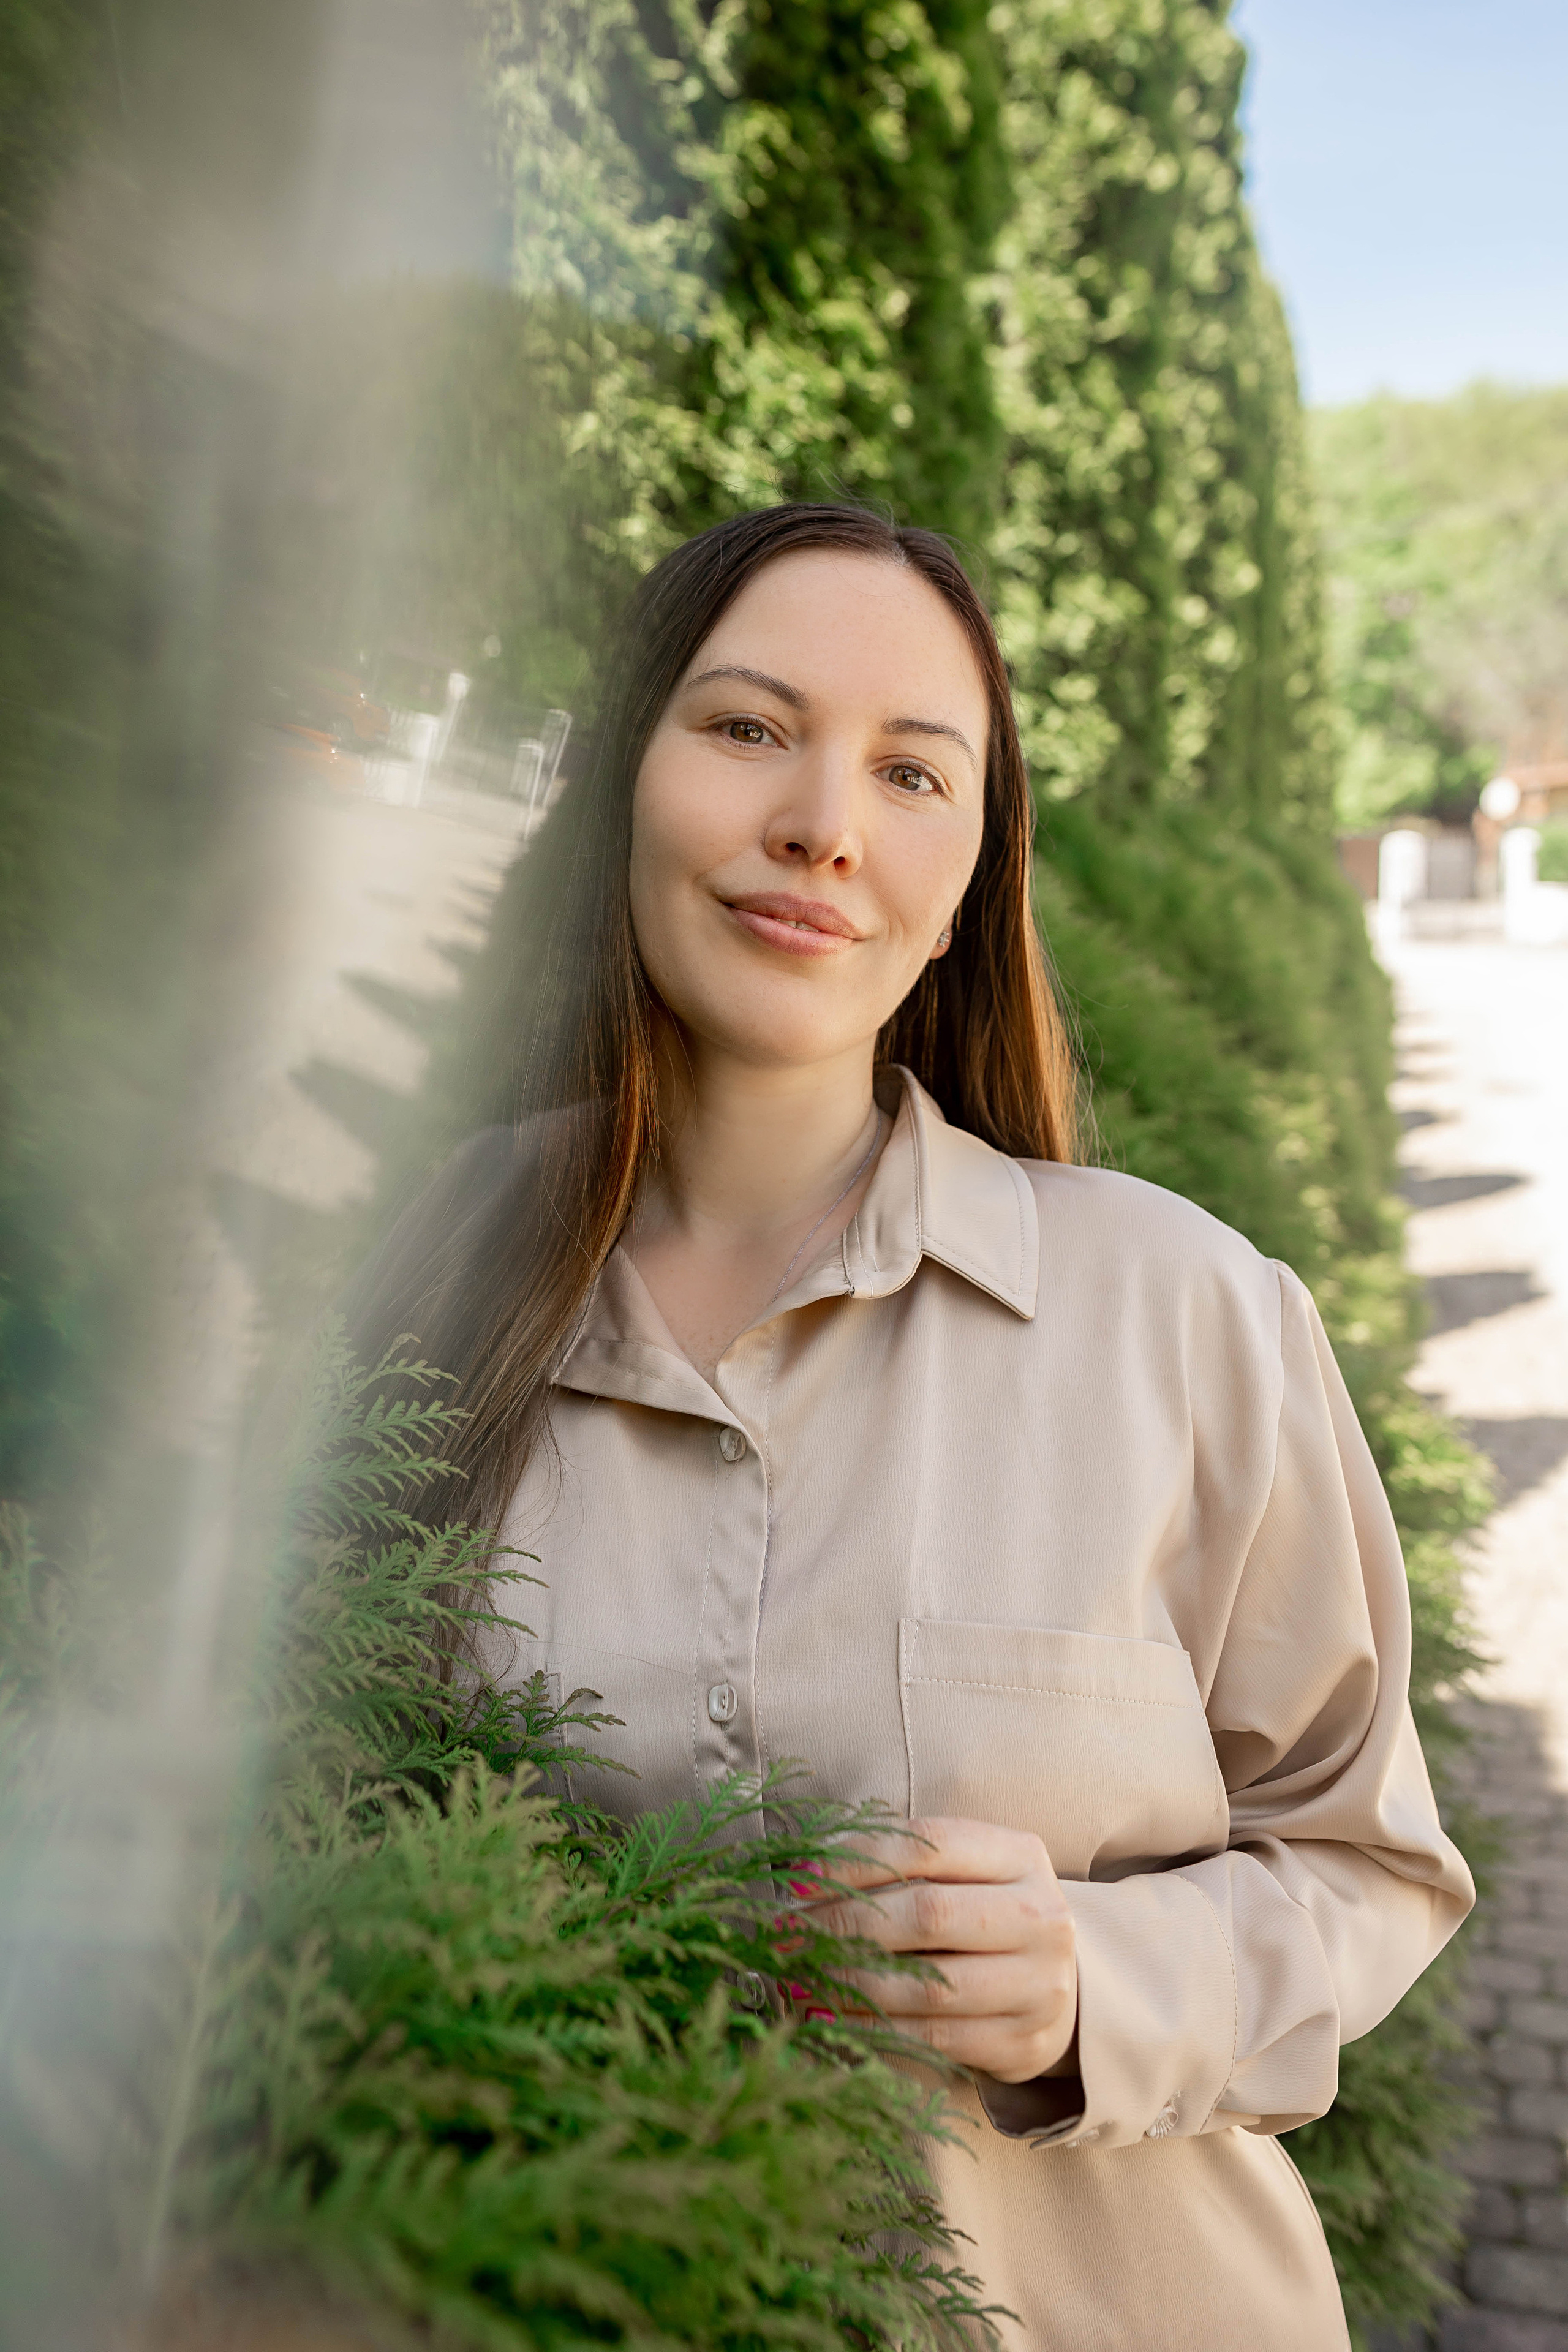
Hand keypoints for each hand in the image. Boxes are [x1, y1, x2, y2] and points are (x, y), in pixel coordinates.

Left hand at [802, 1816, 1076, 2083]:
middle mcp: (1040, 1916)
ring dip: (850, 1984)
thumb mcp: (965, 1872)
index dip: (855, 1860)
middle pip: (927, 1914)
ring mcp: (1039, 1985)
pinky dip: (875, 2030)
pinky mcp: (1024, 2043)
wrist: (1060, 1983)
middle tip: (787, 1938)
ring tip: (798, 1981)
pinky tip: (832, 2019)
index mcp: (1021, 1856)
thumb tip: (803, 1878)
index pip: (927, 1844)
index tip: (798, 1882)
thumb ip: (901, 1865)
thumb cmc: (987, 1914)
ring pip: (928, 1985)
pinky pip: (935, 2038)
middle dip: (844, 1926)